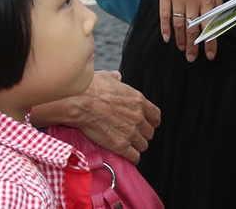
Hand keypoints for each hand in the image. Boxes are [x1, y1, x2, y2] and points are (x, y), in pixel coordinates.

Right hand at [31, 70, 160, 163]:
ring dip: (136, 146)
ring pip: (143, 145)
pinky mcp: (120, 145)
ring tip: (128, 145)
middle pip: (150, 132)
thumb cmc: (91, 88)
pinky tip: (126, 155)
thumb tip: (117, 77)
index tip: (146, 124)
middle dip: (142, 134)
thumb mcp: (108, 77)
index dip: (151, 121)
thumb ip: (116, 79)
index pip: (155, 116)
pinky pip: (134, 156)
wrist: (80, 102)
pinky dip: (131, 157)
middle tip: (132, 135)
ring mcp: (131, 132)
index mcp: (138, 101)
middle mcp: (138, 117)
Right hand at [157, 0, 222, 61]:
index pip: (209, 24)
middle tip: (193, 58)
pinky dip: (165, 28)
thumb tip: (218, 15)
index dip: (210, 42)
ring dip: (180, 40)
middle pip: (192, 28)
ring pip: (178, 24)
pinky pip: (165, 14)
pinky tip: (167, 38)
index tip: (209, 55)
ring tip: (182, 50)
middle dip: (193, 46)